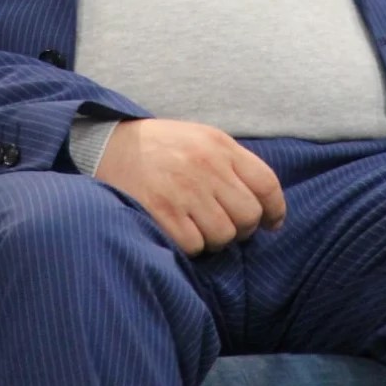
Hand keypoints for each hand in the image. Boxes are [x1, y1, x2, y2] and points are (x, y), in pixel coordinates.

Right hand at [95, 118, 285, 255]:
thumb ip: (233, 165)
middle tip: (226, 225)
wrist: (110, 145)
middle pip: (248, 215)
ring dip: (215, 239)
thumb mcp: (202, 139)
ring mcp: (183, 190)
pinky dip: (191, 245)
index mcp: (219, 145)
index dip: (275, 210)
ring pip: (223, 235)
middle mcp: (205, 166)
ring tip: (198, 225)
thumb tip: (266, 208)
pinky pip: (194, 245)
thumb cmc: (162, 147)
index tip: (272, 223)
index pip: (266, 183)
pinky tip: (179, 230)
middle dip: (243, 228)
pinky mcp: (161, 211)